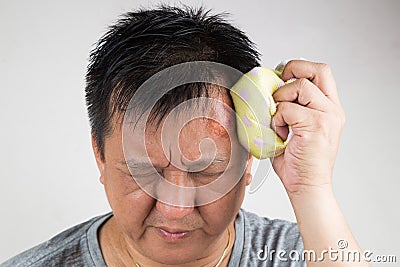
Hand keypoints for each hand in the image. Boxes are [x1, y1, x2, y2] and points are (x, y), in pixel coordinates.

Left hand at [271, 60, 345, 194]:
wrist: (307, 187)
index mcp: (330, 108)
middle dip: (293, 70)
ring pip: (300, 86)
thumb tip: (270, 89)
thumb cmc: (298, 161)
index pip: (322, 72)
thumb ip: (291, 107)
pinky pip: (287, 109)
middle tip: (278, 86)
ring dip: (281, 100)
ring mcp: (327, 117)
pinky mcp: (316, 126)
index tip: (282, 77)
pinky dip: (277, 119)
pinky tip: (279, 134)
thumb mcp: (296, 128)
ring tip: (279, 121)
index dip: (299, 67)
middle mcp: (332, 110)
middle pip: (318, 70)